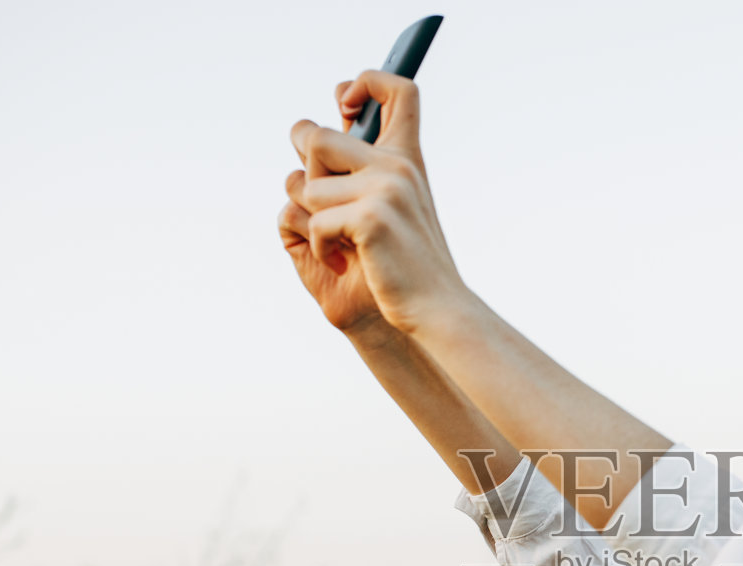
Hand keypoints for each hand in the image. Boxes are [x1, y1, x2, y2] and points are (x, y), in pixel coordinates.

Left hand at [278, 69, 469, 340]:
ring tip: (341, 245)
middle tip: (320, 204)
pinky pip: (315, 223)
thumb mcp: (395, 207)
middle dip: (305, 173)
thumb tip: (305, 131)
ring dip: (313, 222)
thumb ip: (361, 169)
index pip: (397, 89)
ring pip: (308, 187)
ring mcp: (386, 189)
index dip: (366, 82)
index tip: (345, 105)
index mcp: (407, 158)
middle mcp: (398, 165)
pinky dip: (320, 249)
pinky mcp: (370, 218)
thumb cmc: (409, 263)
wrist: (437, 307)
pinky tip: (342, 261)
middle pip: (317, 137)